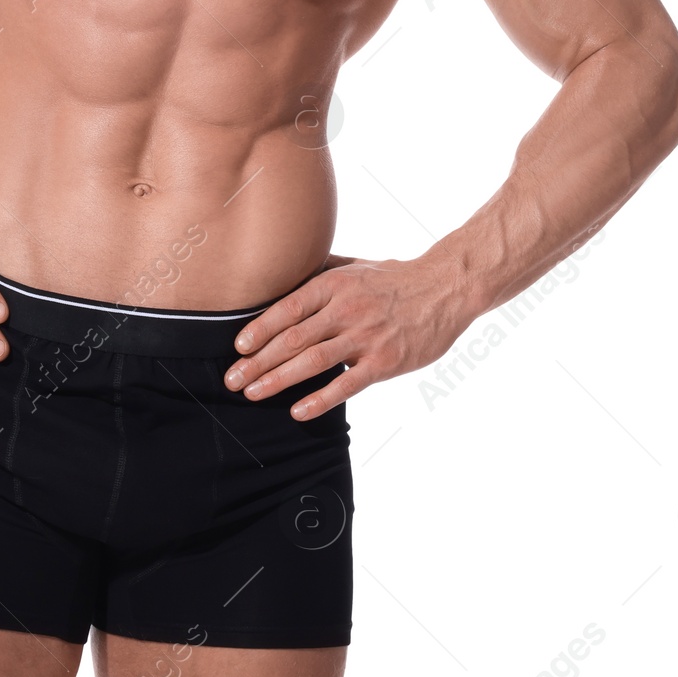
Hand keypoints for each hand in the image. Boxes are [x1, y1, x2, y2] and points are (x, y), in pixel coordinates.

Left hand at [223, 256, 467, 420]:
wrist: (444, 289)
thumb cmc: (394, 278)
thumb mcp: (355, 265)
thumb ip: (321, 270)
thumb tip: (285, 268)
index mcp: (334, 285)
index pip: (287, 309)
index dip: (259, 330)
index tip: (237, 348)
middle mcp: (345, 309)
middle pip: (292, 339)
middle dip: (258, 361)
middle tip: (232, 379)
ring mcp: (365, 336)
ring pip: (312, 361)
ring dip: (278, 380)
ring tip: (253, 393)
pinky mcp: (385, 362)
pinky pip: (346, 384)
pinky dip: (320, 399)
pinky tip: (298, 411)